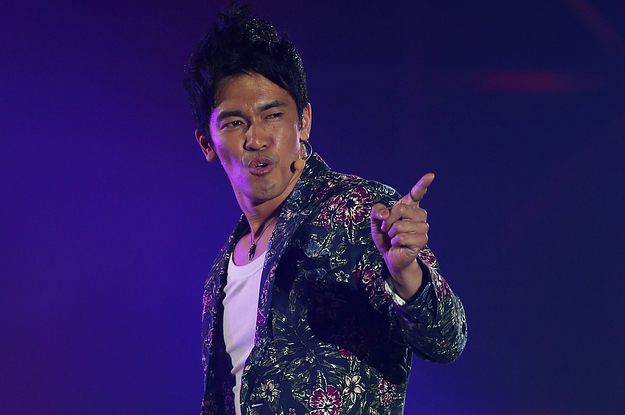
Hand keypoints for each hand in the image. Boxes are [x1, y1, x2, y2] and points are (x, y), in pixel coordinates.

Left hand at [370, 173, 433, 299]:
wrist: (390, 255)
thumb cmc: (385, 236)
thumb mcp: (376, 221)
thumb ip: (377, 211)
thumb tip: (386, 213)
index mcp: (409, 207)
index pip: (417, 193)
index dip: (423, 184)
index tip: (431, 175)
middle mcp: (419, 215)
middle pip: (400, 209)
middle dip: (387, 220)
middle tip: (387, 228)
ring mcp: (423, 227)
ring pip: (400, 225)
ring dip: (391, 233)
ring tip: (394, 238)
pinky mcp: (422, 240)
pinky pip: (401, 237)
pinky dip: (395, 242)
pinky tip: (398, 244)